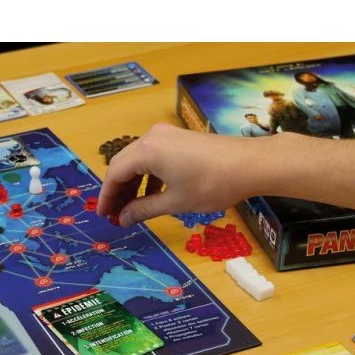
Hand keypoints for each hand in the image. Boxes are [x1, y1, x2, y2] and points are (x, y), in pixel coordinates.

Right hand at [97, 123, 258, 227]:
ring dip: (132, 183)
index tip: (104, 215)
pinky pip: (152, 156)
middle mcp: (151, 138)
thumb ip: (143, 210)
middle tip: (115, 214)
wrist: (250, 164)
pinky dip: (147, 175)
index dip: (106, 196)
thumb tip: (123, 219)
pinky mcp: (177, 138)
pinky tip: (152, 194)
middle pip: (122, 164)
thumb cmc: (212, 184)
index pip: (114, 174)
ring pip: (137, 160)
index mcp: (147, 151)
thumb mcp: (175, 202)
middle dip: (117, 190)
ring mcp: (165, 135)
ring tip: (132, 208)